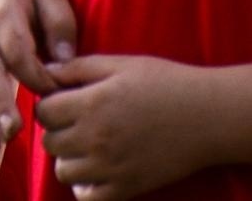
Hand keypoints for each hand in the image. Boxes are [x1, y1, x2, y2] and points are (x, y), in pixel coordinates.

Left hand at [36, 55, 214, 198]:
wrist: (208, 116)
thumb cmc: (166, 83)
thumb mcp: (121, 64)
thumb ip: (79, 67)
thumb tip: (47, 70)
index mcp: (91, 103)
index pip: (43, 111)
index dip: (50, 104)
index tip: (64, 101)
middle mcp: (95, 138)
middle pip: (49, 141)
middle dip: (58, 130)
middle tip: (77, 122)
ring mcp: (109, 167)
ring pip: (63, 171)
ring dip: (69, 159)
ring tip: (87, 146)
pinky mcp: (126, 188)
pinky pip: (87, 199)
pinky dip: (86, 188)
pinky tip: (97, 171)